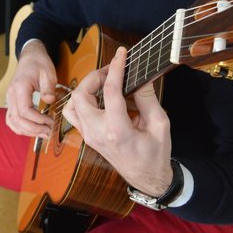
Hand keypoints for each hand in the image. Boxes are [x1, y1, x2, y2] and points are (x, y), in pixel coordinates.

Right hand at [5, 40, 56, 137]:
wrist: (30, 56)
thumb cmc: (39, 63)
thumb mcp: (48, 72)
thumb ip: (48, 88)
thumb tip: (49, 101)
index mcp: (20, 87)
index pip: (25, 110)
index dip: (37, 120)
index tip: (50, 122)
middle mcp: (11, 94)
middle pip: (17, 119)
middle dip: (33, 129)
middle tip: (48, 132)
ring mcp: (9, 99)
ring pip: (12, 121)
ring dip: (27, 131)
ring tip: (42, 133)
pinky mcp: (12, 101)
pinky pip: (11, 119)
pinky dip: (19, 127)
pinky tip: (31, 130)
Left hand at [63, 46, 173, 196]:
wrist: (147, 179)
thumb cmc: (155, 153)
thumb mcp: (159, 124)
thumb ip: (147, 98)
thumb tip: (139, 75)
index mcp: (117, 130)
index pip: (110, 91)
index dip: (115, 68)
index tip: (121, 54)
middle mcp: (97, 133)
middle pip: (81, 95)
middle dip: (94, 76)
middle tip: (112, 70)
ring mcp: (89, 136)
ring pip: (72, 104)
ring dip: (85, 88)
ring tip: (103, 82)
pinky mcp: (88, 136)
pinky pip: (74, 114)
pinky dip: (82, 100)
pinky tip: (98, 96)